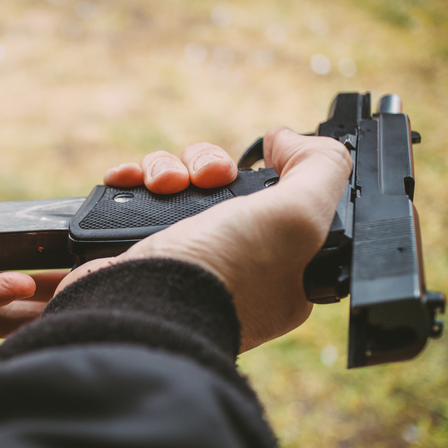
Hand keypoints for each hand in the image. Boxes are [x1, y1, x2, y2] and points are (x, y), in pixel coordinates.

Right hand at [60, 128, 351, 351]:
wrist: (141, 308)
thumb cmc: (224, 274)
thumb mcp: (299, 217)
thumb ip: (320, 169)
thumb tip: (288, 139)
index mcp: (279, 268)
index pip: (279, 201)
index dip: (270, 174)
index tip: (260, 166)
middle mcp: (230, 263)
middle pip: (223, 185)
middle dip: (210, 165)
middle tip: (208, 178)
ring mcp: (180, 258)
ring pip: (177, 184)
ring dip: (166, 168)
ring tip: (162, 184)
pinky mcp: (137, 252)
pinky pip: (136, 198)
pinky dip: (130, 181)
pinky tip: (127, 180)